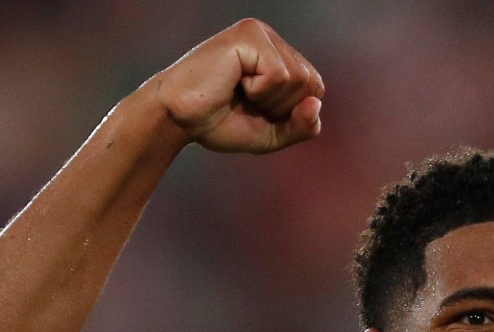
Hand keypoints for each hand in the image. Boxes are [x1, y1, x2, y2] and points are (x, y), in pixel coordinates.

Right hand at [153, 19, 323, 153]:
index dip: (291, 113)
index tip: (257, 110)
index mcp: (278, 56)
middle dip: (282, 107)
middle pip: (311, 84)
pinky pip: (279, 75)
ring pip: (298, 79)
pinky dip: (259, 91)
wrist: (177, 119)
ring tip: (239, 91)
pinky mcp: (248, 36)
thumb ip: (301, 126)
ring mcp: (259, 33)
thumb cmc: (218, 123)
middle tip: (246, 102)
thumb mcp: (271, 134)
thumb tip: (316, 105)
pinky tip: (234, 82)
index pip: (315, 89)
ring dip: (269, 100)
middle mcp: (270, 39)